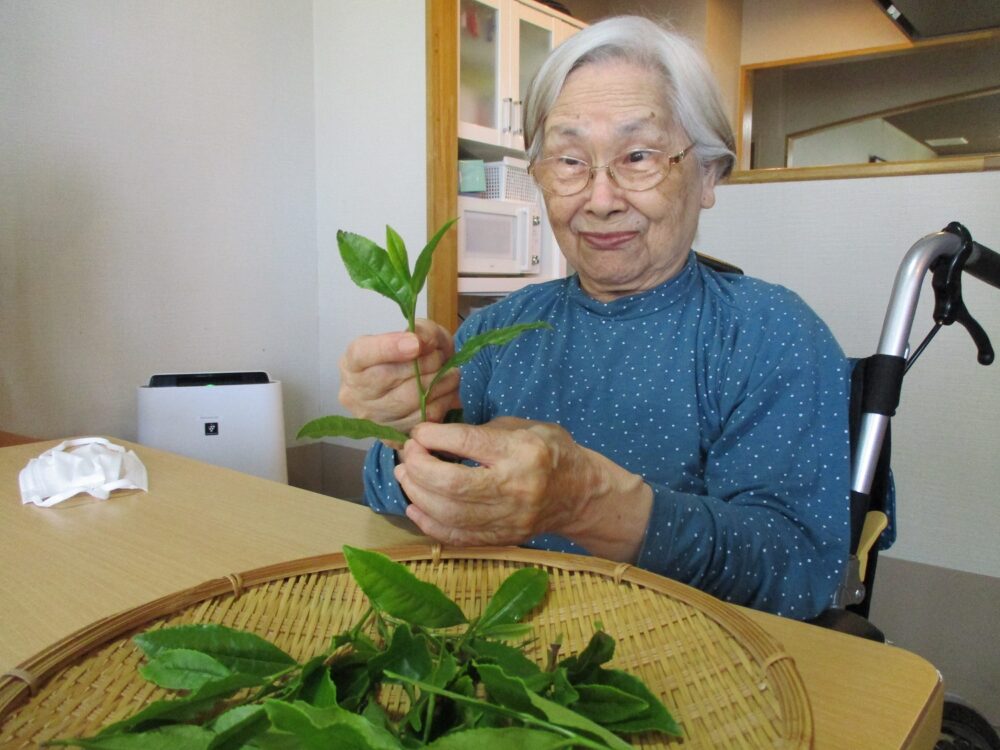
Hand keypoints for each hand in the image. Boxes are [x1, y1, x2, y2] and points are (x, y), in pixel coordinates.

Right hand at [338, 319, 460, 435]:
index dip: (389, 347)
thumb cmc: (408, 359)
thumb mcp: (415, 335)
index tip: (416, 343)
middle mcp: (355, 394)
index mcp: (351, 364)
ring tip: (450, 373)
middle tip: (441, 356)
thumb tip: (424, 342)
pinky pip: (423, 417)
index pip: (362, 354)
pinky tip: (446, 391)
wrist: (409, 389)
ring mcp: (372, 419)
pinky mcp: (393, 436)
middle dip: (425, 363)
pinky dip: (442, 401)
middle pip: (389, 377)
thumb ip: (421, 331)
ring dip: (439, 382)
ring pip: (409, 399)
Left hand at [394, 417, 652, 561]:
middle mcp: (516, 488)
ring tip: (405, 477)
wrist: (581, 495)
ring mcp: (509, 519)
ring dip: (417, 494)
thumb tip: (436, 437)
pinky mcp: (503, 539)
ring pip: (449, 514)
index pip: (468, 444)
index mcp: (522, 452)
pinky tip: (415, 506)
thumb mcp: (524, 426)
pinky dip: (429, 523)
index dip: (434, 437)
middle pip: (452, 484)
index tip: (419, 432)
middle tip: (407, 455)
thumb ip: (483, 432)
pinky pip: (457, 537)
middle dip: (419, 467)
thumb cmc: (550, 452)